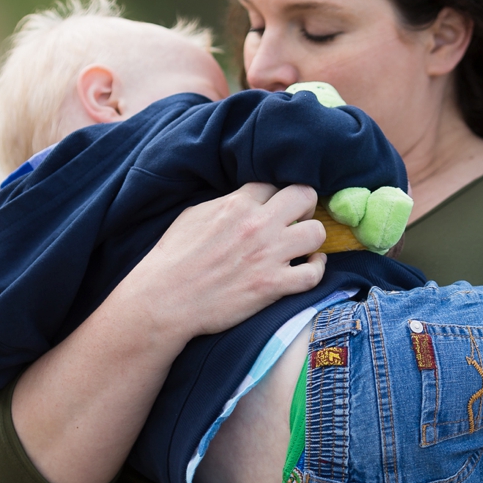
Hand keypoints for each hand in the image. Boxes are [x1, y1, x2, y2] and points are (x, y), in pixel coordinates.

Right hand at [123, 181, 325, 343]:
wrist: (166, 299)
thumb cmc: (173, 258)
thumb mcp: (194, 215)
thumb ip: (224, 204)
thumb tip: (241, 201)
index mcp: (237, 204)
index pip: (273, 183)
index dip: (276, 194)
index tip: (274, 205)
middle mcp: (258, 225)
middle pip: (304, 196)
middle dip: (304, 205)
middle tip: (297, 218)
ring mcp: (269, 255)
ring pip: (316, 232)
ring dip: (312, 237)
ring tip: (304, 245)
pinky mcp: (273, 285)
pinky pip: (313, 273)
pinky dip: (316, 269)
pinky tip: (310, 266)